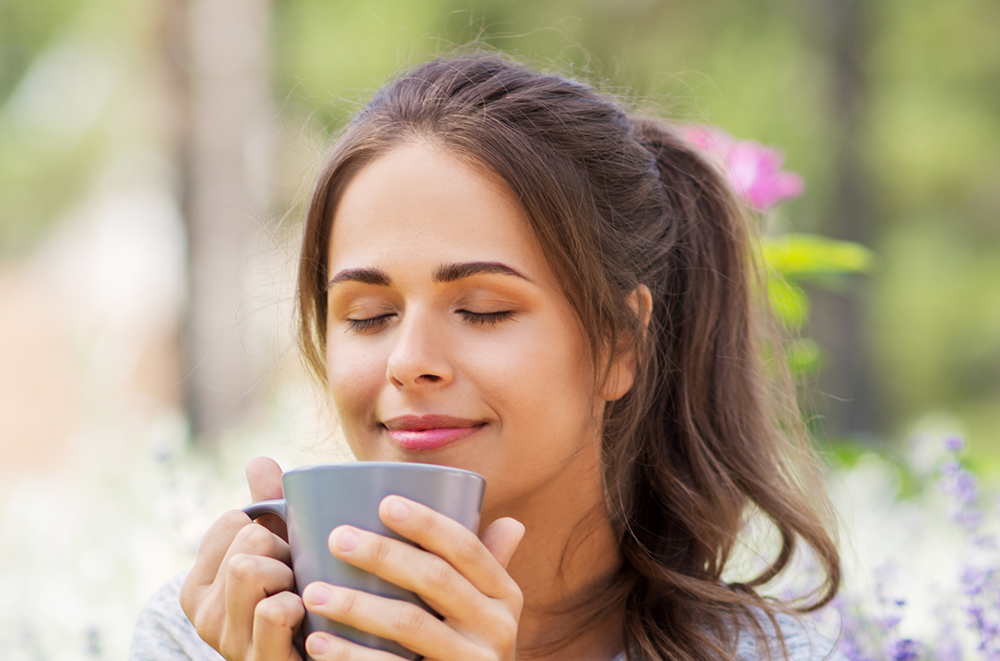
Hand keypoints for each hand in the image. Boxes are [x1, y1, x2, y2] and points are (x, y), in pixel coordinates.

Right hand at [180, 457, 304, 660]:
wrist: (313, 659)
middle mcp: (202, 613)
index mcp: (200, 583)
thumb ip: (268, 508)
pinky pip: (273, 611)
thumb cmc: (300, 604)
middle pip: (246, 540)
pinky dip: (298, 606)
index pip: (231, 520)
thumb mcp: (282, 553)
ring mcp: (227, 641)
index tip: (285, 553)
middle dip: (285, 548)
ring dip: (291, 575)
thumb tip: (259, 460)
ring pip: (249, 569)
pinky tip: (307, 621)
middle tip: (300, 576)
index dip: (270, 526)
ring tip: (301, 597)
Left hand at [301, 496, 525, 660]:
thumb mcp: (486, 611)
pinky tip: (319, 642)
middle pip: (436, 579)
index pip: (466, 548)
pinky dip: (350, 655)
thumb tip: (511, 523)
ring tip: (313, 592)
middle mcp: (497, 627)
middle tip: (337, 538)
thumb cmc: (468, 647)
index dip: (428, 523)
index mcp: (504, 595)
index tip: (385, 502)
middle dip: (383, 554)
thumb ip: (484, 569)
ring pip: (411, 624)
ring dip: (356, 605)